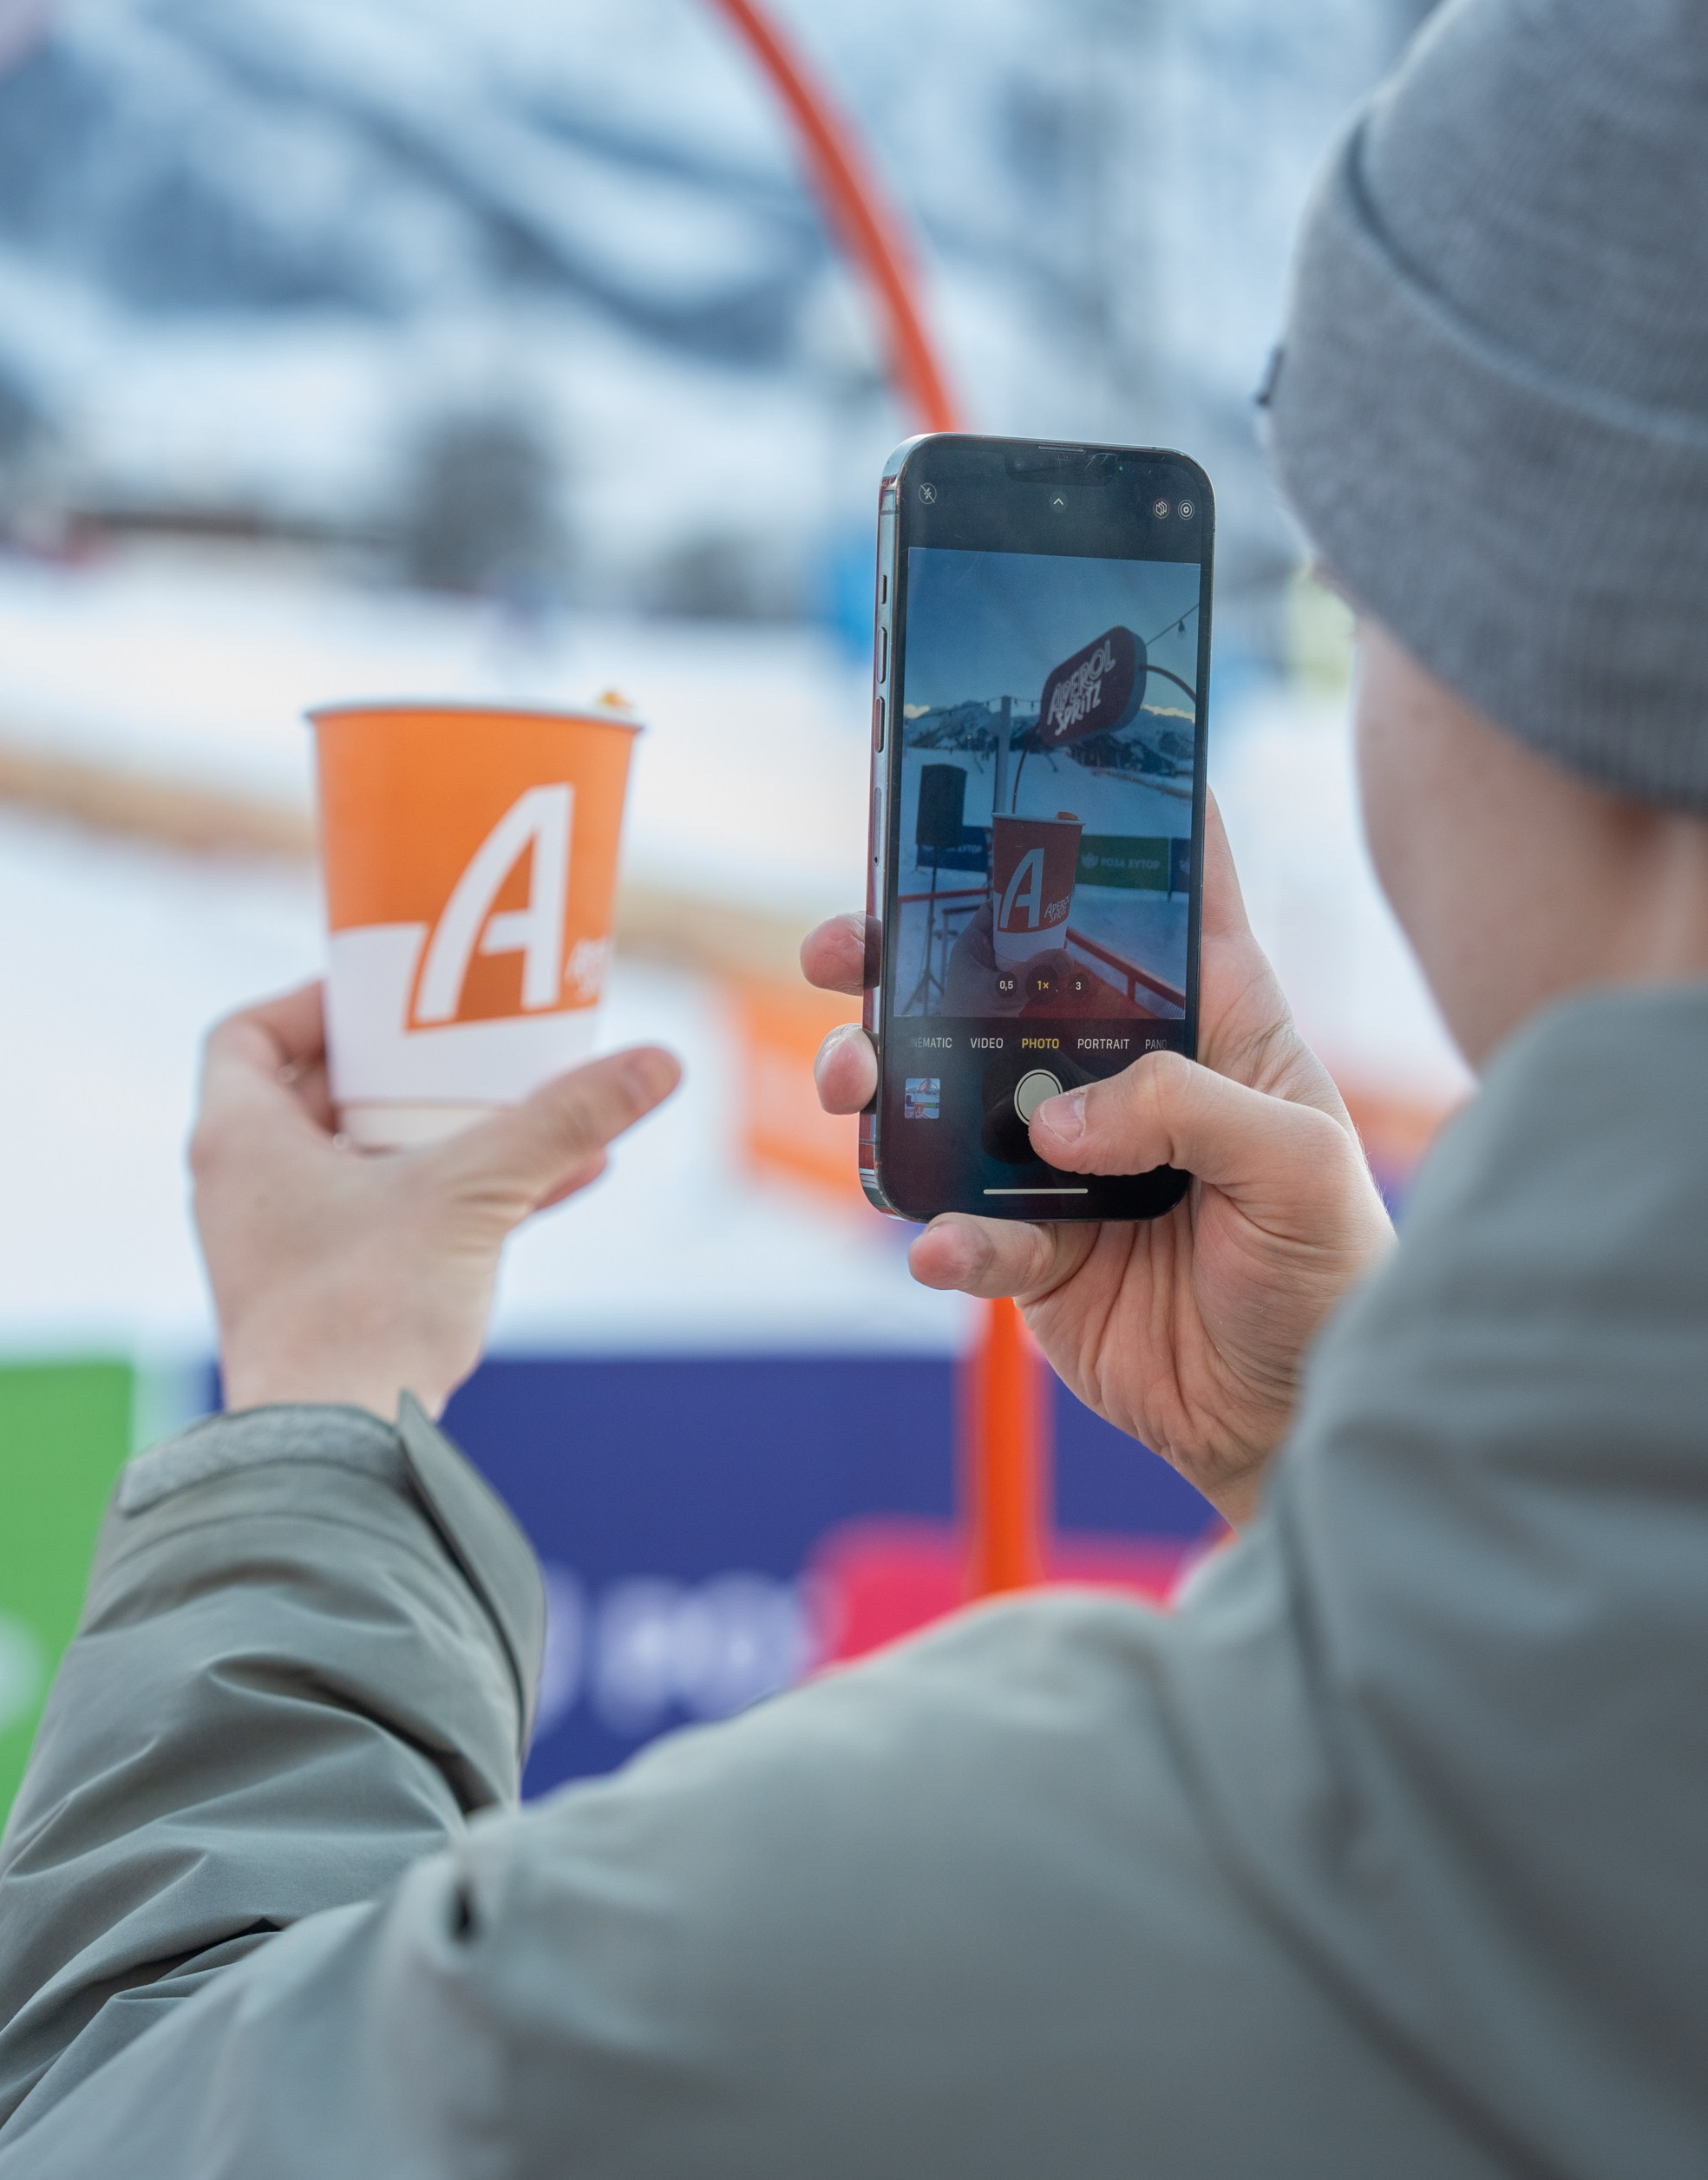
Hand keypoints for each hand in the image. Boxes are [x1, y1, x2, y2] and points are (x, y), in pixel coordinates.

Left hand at [190, 984, 680, 1419]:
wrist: (332, 1454)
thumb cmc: (363, 1310)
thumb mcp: (471, 1192)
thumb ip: (559, 1122)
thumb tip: (655, 1064)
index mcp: (240, 1140)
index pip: (247, 1035)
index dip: (313, 1004)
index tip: (384, 999)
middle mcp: (247, 1191)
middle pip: (318, 1096)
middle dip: (402, 1071)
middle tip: (469, 1045)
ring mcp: (284, 1251)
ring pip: (365, 1165)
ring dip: (444, 1136)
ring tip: (528, 1111)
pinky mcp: (328, 1301)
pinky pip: (395, 1223)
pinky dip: (459, 1199)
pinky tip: (557, 1185)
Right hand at [804, 800, 1393, 1527]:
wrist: (1294, 1422)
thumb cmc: (1334, 1273)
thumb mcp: (1298, 1165)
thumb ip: (1187, 1112)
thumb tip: (1058, 1119)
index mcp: (1214, 1020)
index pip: (1165, 893)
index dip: (1109, 819)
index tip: (1030, 757)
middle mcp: (1127, 1073)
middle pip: (1003, 983)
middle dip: (913, 951)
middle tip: (845, 945)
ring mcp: (1067, 1160)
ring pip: (949, 1094)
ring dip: (884, 1080)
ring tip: (854, 1083)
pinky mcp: (1033, 1251)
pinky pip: (962, 1229)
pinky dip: (940, 1238)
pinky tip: (940, 1251)